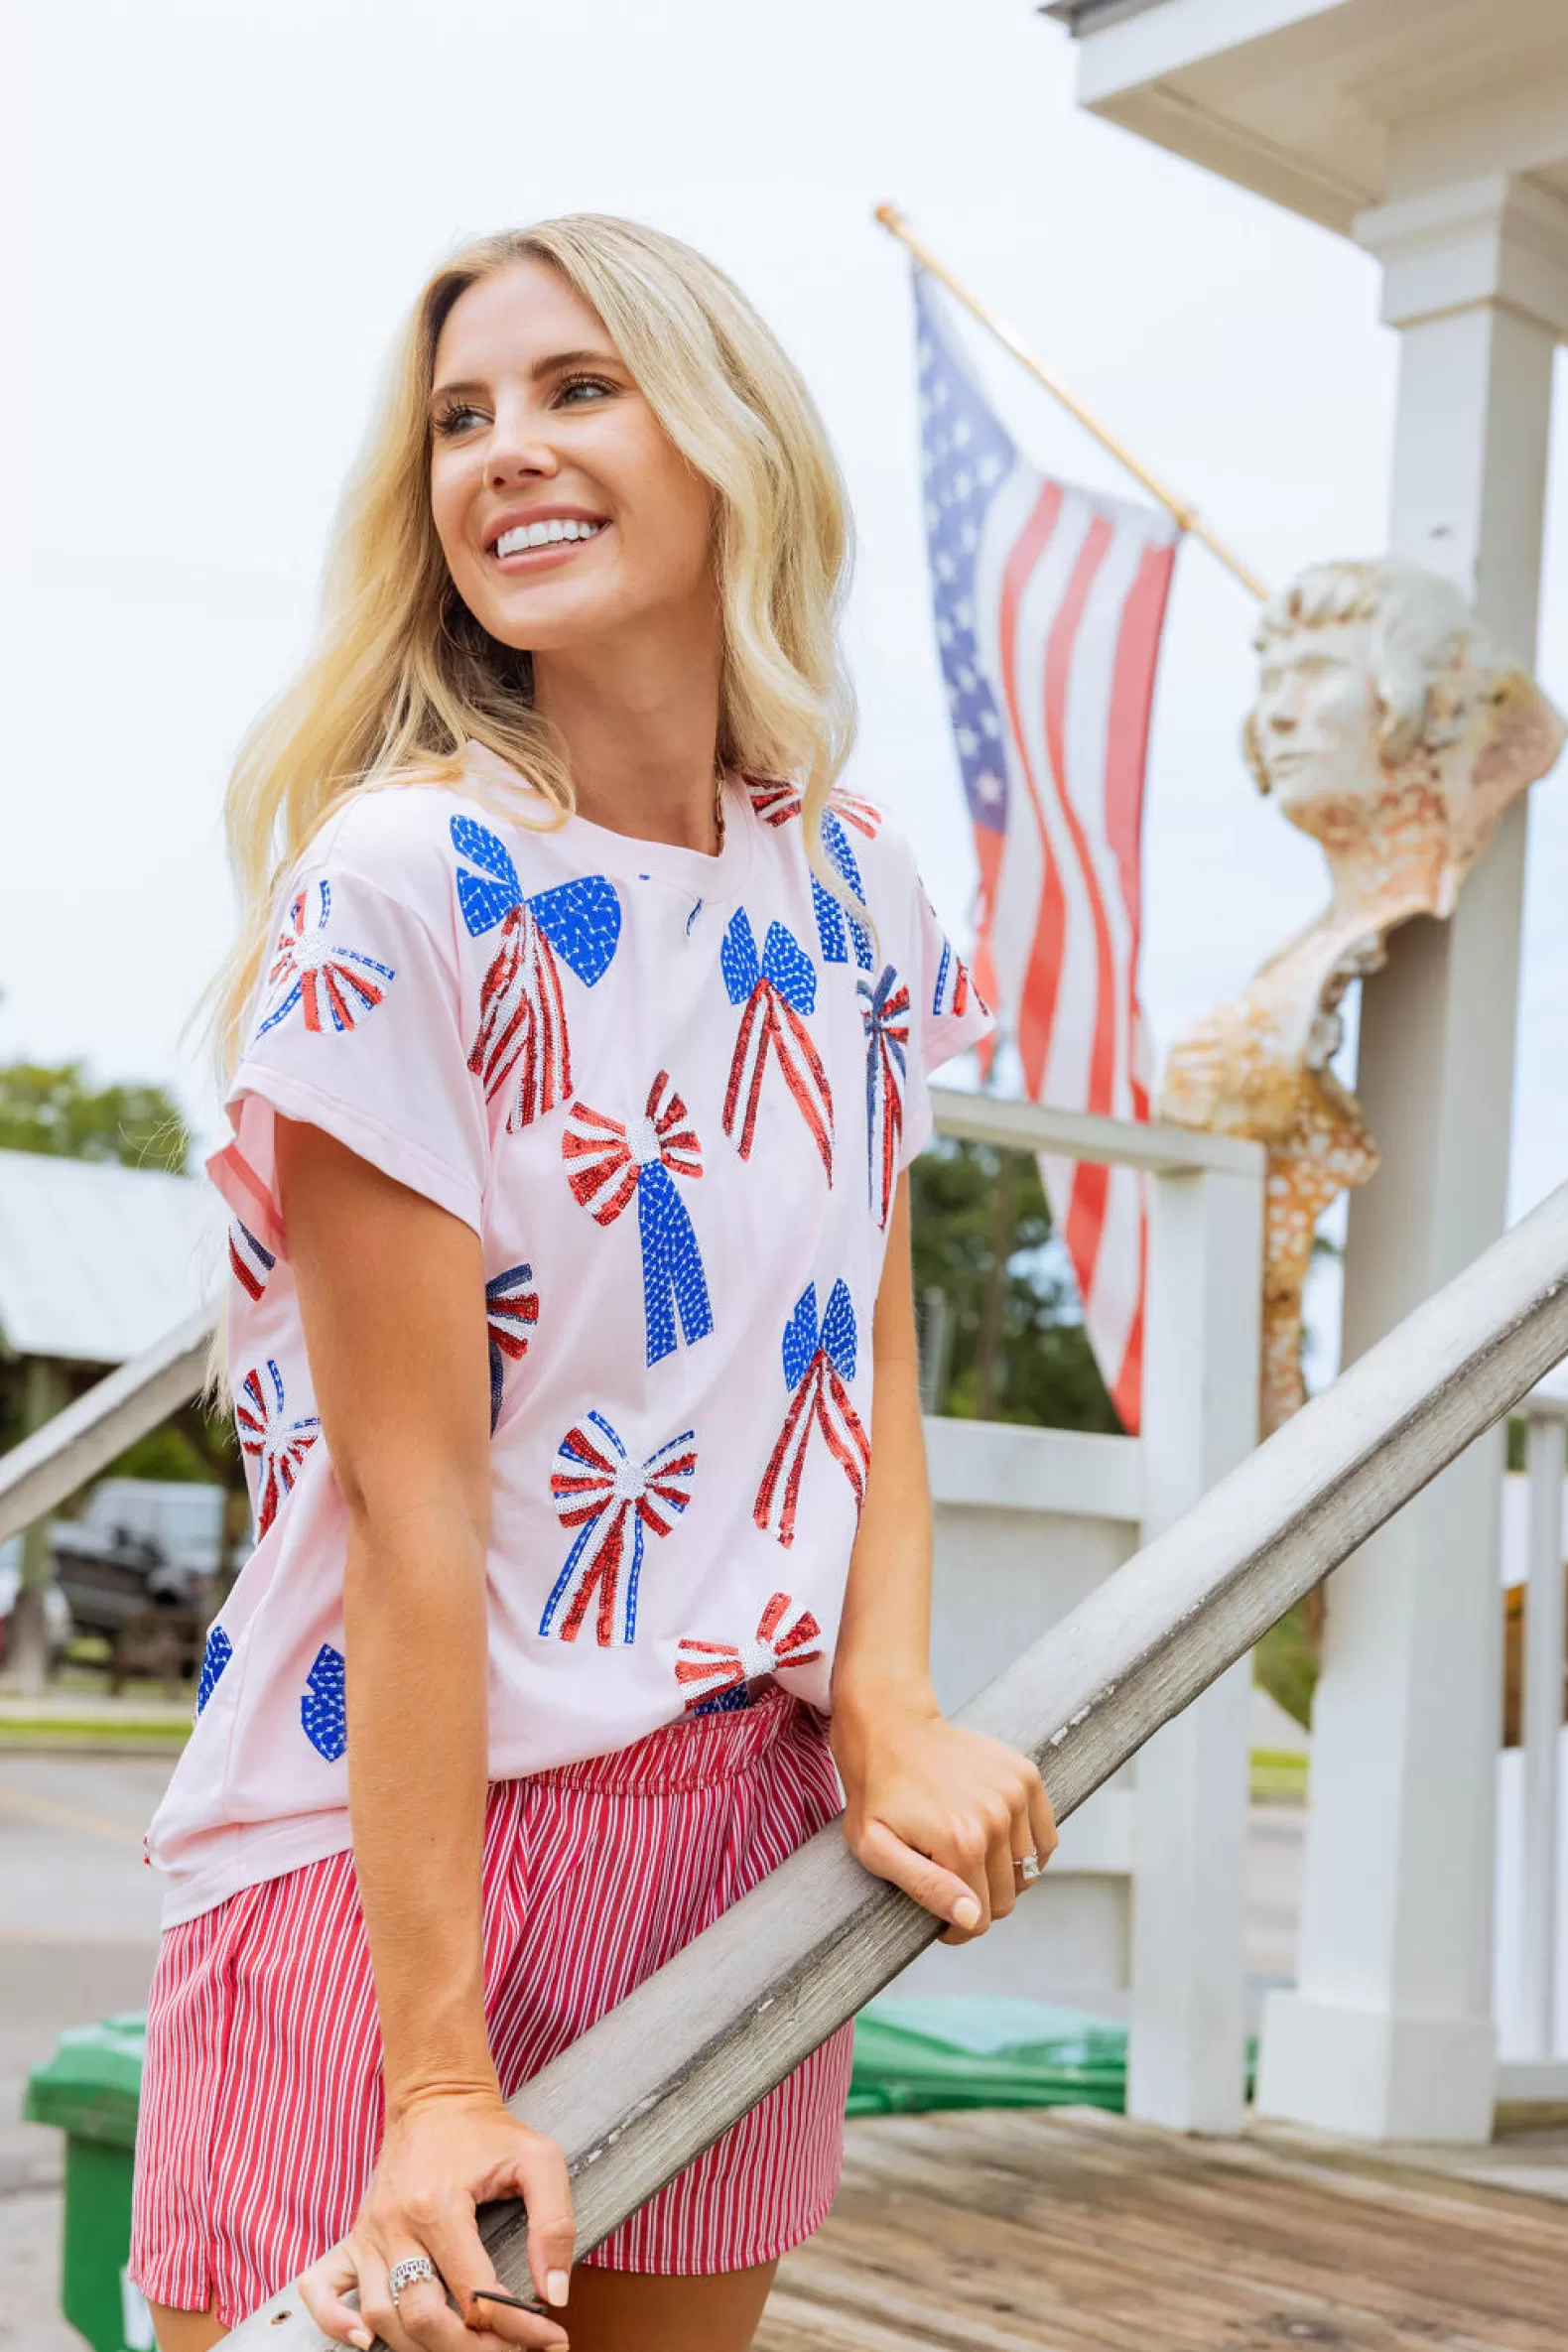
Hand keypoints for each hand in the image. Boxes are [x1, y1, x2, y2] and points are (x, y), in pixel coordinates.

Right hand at [298, 2088, 573, 2351]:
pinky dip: (334, 2321)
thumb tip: (554, 2292)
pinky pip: (320, 2287)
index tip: (548, 2337)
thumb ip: (554, 2224)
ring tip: (465, 2347)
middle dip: (471, 2349)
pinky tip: (364, 2341)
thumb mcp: (539, 2160)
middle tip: (508, 2350)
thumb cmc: (487, 2131)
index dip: (517, 2326)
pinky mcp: (354, 2237)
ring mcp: (370, 2233)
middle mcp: (396, 2223)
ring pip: (381, 2315)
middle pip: (423, 2316)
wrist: (436, 2097)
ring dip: (421, 2347)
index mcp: (440, 2205)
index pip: (476, 2294)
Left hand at [832, 1683, 1057, 1943]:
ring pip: (1028, 1871)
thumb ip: (925, 1888)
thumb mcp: (875, 1848)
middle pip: (1008, 1897)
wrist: (891, 1728)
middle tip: (948, 1878)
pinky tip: (996, 1840)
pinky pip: (1045, 1838)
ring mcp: (1016, 1793)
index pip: (980, 1918)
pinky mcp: (1026, 1775)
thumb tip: (974, 1917)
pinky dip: (1027, 1850)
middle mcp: (998, 1817)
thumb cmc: (876, 1794)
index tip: (938, 1915)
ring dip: (1001, 1873)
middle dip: (978, 1900)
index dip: (957, 1927)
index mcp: (962, 1842)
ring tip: (966, 1853)